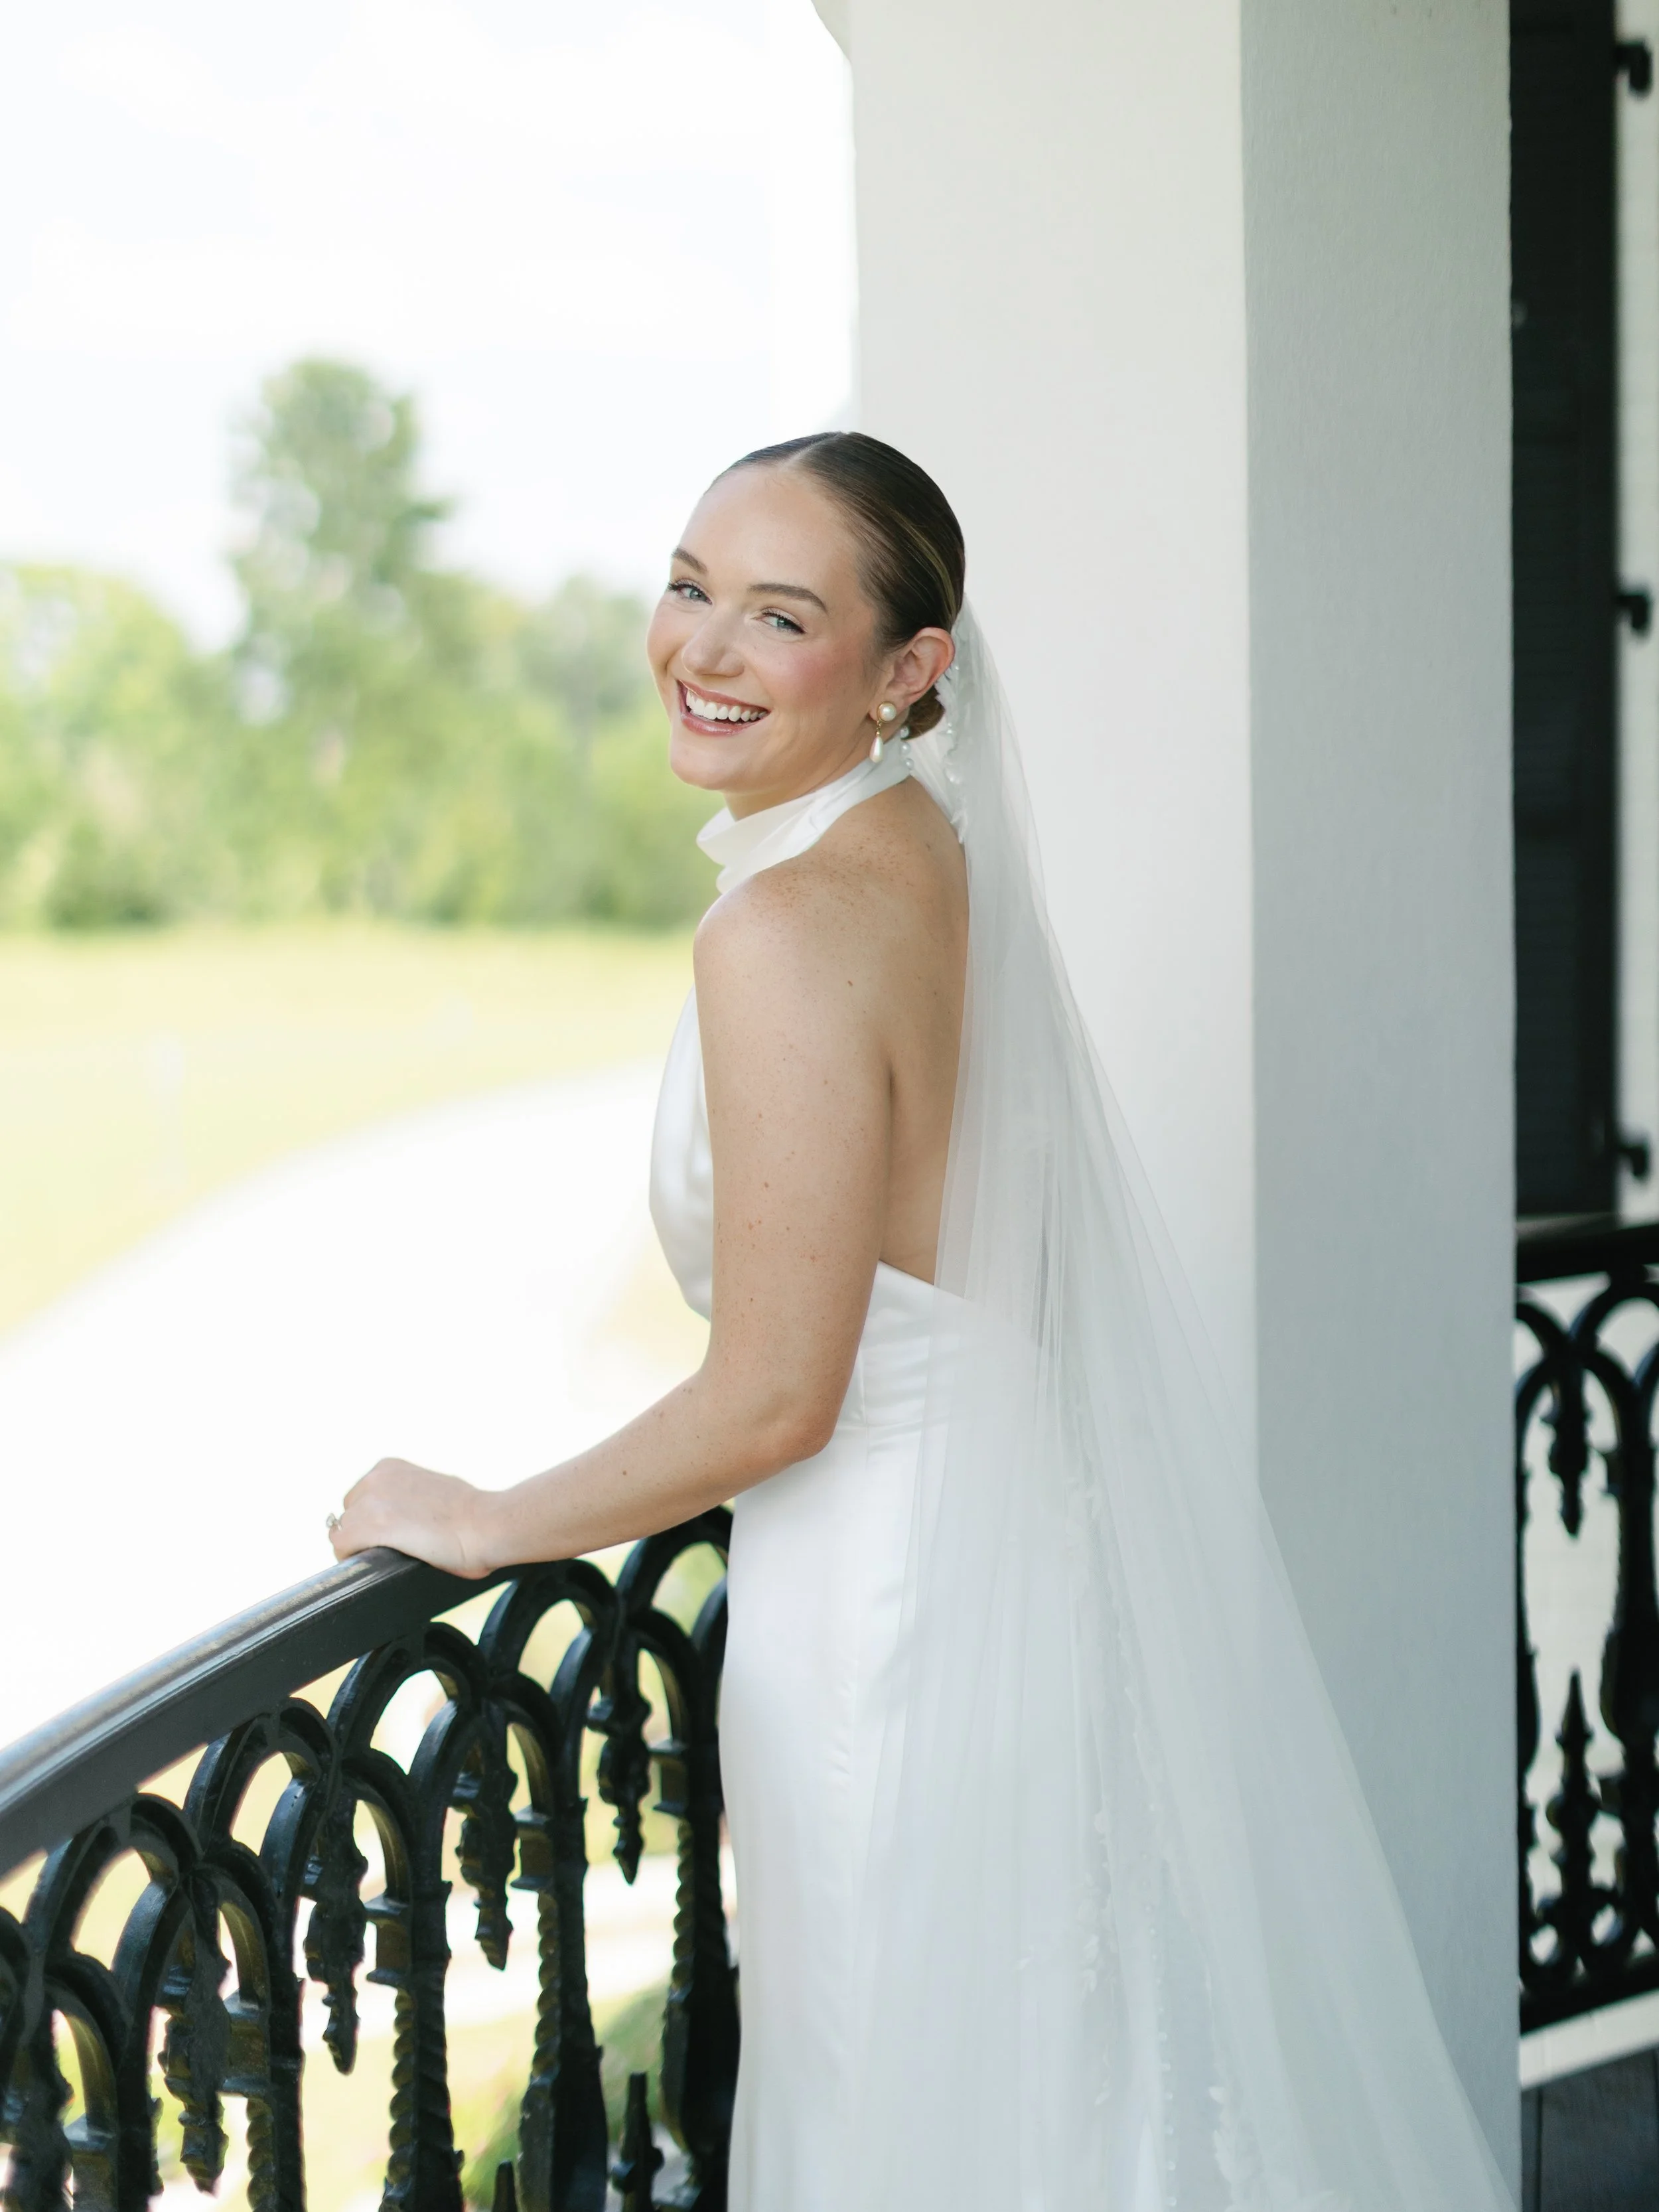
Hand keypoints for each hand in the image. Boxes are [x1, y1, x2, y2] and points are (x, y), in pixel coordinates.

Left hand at [328, 1458, 496, 1579]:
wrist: (487, 1523)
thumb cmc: (471, 1514)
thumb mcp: (431, 1490)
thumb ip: (407, 1497)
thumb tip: (399, 1519)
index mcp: (390, 1467)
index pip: (360, 1499)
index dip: (372, 1522)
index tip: (394, 1534)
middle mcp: (375, 1477)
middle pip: (348, 1514)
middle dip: (365, 1532)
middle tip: (395, 1547)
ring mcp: (370, 1501)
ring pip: (343, 1531)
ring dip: (361, 1546)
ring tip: (392, 1556)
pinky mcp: (369, 1526)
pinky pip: (342, 1547)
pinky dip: (355, 1559)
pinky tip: (381, 1563)